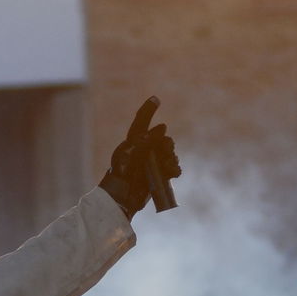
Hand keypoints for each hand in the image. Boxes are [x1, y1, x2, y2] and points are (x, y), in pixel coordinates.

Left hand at [100, 96, 180, 218]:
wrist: (122, 196)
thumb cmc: (121, 173)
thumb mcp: (131, 153)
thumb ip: (146, 139)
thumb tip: (162, 127)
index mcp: (134, 142)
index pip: (141, 123)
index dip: (148, 110)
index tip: (155, 99)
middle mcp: (145, 150)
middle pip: (165, 140)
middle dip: (168, 146)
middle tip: (165, 153)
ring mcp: (153, 162)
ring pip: (171, 154)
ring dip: (172, 159)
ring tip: (166, 167)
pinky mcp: (159, 175)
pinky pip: (174, 168)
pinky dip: (175, 169)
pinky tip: (172, 173)